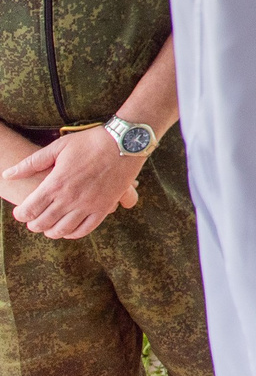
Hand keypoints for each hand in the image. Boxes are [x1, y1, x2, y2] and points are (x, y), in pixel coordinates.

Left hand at [7, 131, 142, 239]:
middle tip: (33, 220)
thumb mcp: (59, 147)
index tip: (20, 212)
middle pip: (42, 223)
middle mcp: (69, 198)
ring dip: (51, 231)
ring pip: (62, 230)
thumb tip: (7, 174)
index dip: (20, 215)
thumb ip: (31, 163)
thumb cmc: (90, 141)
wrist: (125, 141)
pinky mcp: (104, 207)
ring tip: (49, 226)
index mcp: (55, 183)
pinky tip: (69, 229)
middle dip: (33, 225)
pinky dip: (73, 233)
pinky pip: (85, 229)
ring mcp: (87, 204)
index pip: (28, 210)